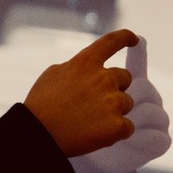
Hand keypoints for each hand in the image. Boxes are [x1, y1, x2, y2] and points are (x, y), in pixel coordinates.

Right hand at [23, 29, 137, 157]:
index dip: (126, 37)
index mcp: (86, 63)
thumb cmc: (40, 105)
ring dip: (115, 110)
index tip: (134, 38)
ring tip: (92, 121)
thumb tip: (86, 71)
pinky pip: (128, 126)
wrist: (38, 136)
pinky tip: (98, 135)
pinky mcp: (117, 125)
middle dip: (115, 87)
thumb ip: (75, 68)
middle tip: (96, 103)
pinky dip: (117, 131)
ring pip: (126, 103)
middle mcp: (104, 78)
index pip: (111, 42)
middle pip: (125, 78)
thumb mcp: (53, 75)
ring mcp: (113, 102)